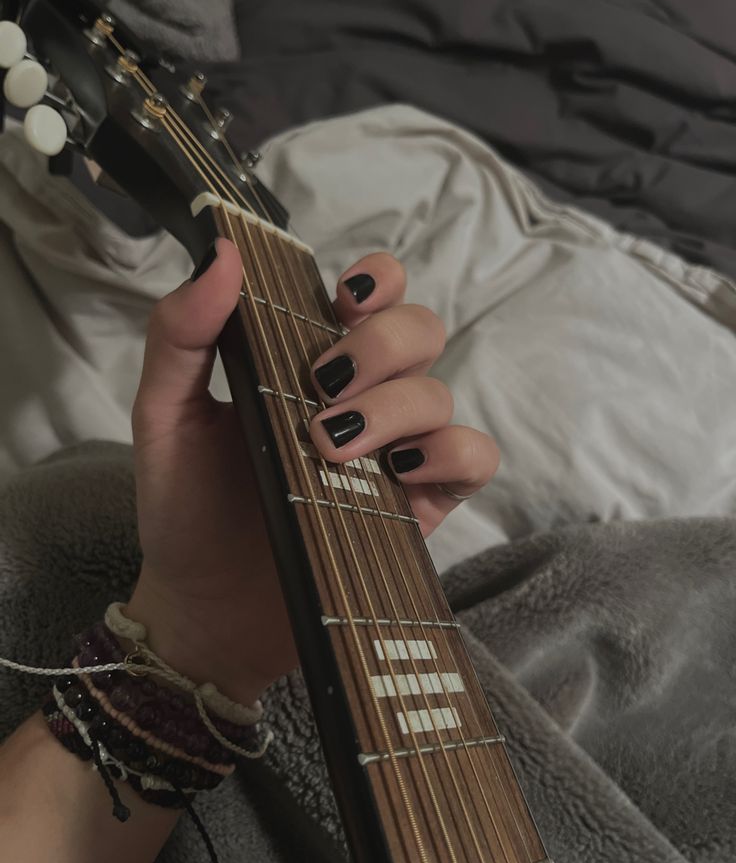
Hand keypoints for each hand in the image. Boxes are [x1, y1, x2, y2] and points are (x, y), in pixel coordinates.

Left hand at [126, 240, 498, 705]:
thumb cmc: (185, 509)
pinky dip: (449, 452)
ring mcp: (395, 451)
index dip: (376, 281)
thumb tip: (221, 255)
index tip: (343, 299)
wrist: (206, 607)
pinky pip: (472, 458)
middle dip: (379, 346)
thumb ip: (182, 334)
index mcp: (307, 362)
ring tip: (330, 449)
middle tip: (321, 391)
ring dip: (394, 408)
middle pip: (419, 331)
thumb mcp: (165, 415)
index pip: (372, 295)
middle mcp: (362, 397)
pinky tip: (398, 471)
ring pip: (440, 393)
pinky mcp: (420, 505)